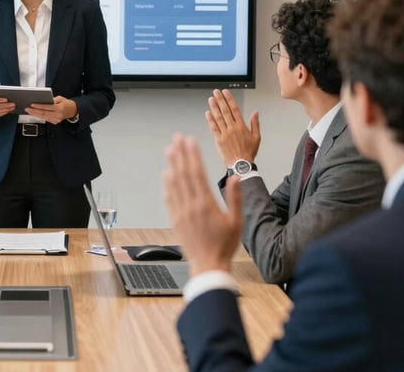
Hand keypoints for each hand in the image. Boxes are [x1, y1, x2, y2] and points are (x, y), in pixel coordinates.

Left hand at [26, 95, 76, 123]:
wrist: (72, 110)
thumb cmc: (66, 103)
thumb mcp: (60, 98)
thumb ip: (52, 99)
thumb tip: (43, 100)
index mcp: (59, 109)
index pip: (47, 107)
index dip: (39, 106)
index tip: (32, 104)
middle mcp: (58, 115)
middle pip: (43, 113)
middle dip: (34, 111)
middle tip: (27, 109)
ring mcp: (56, 120)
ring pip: (43, 117)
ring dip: (35, 114)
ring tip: (29, 111)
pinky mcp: (54, 122)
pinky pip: (45, 119)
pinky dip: (39, 116)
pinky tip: (34, 114)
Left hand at [162, 134, 242, 275]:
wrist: (208, 265)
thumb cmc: (225, 245)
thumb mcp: (237, 222)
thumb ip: (235, 198)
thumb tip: (235, 178)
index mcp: (206, 204)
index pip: (197, 173)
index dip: (192, 154)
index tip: (190, 140)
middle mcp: (191, 205)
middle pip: (183, 174)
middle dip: (180, 153)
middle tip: (177, 138)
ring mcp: (180, 212)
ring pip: (173, 183)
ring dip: (171, 165)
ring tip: (170, 150)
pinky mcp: (175, 219)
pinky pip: (168, 197)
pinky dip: (167, 184)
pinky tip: (166, 174)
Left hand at [205, 89, 260, 166]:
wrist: (240, 164)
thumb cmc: (248, 152)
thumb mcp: (257, 137)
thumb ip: (255, 123)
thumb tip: (256, 112)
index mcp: (242, 127)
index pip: (235, 109)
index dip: (229, 99)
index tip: (226, 92)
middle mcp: (232, 128)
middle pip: (225, 111)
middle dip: (220, 100)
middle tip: (216, 92)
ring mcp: (225, 134)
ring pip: (218, 117)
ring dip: (214, 107)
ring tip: (211, 99)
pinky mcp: (218, 139)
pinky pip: (213, 127)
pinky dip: (210, 120)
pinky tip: (208, 113)